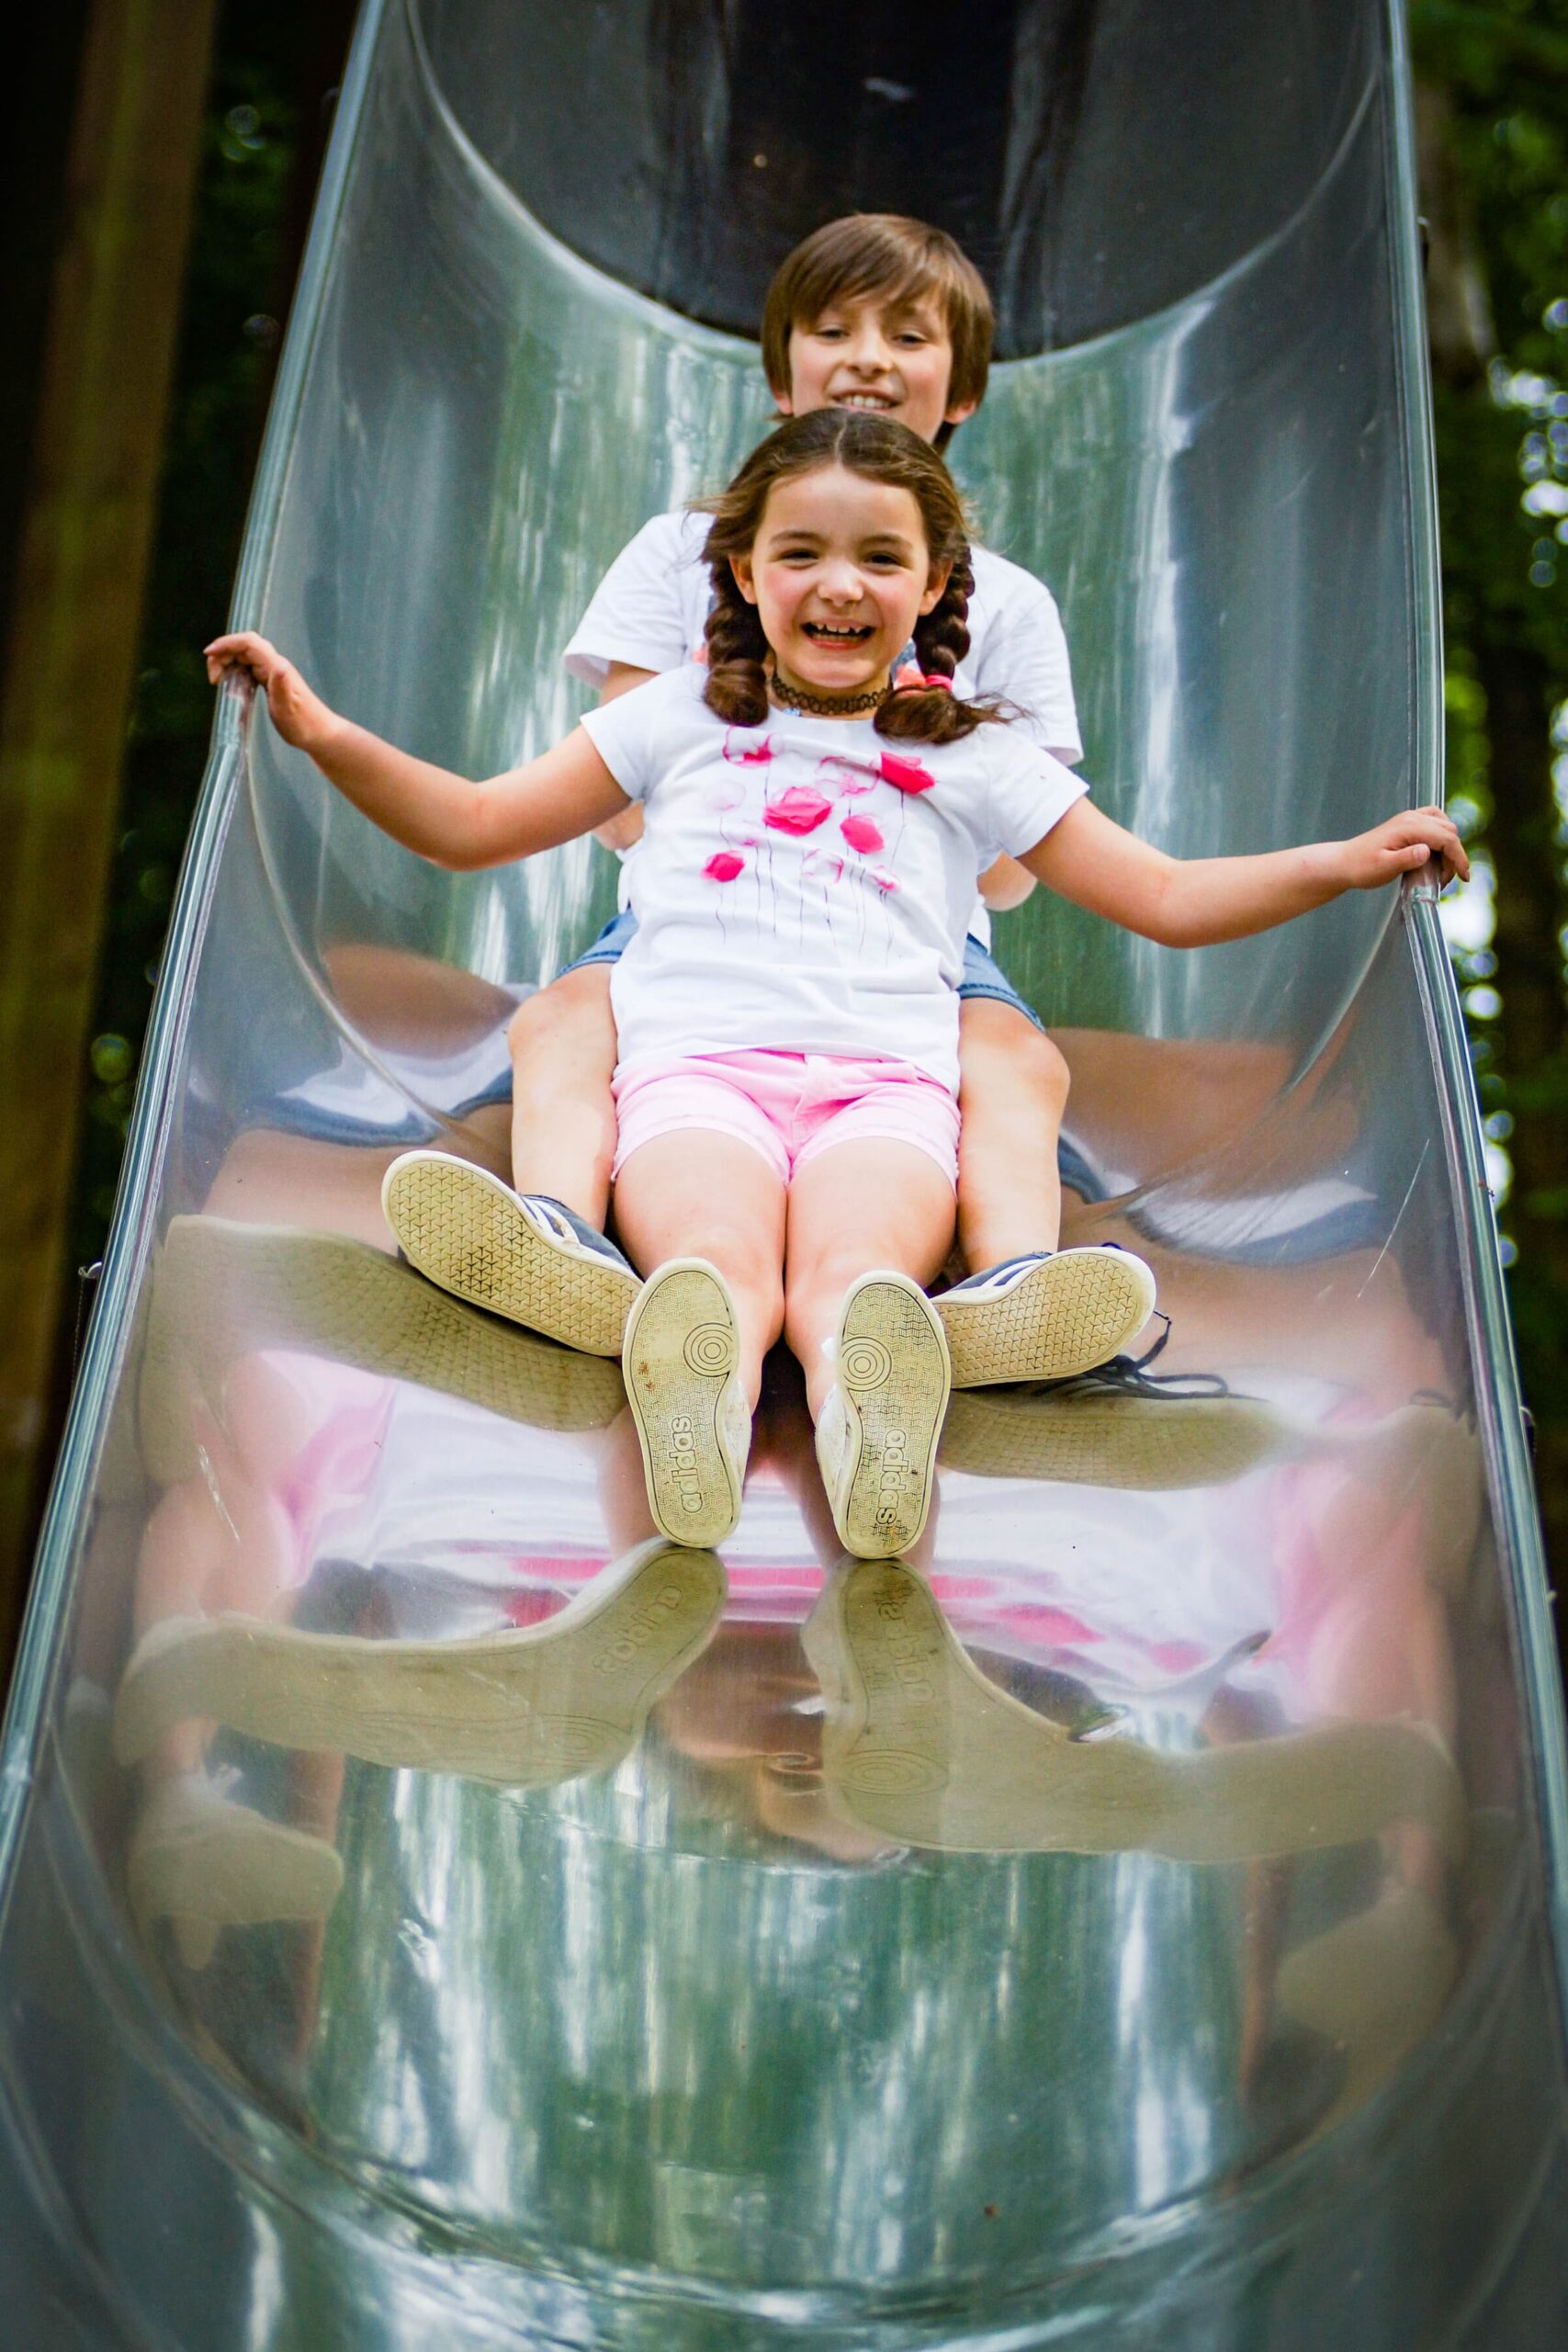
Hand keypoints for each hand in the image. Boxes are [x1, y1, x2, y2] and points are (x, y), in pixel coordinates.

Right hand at [203, 631, 336, 753]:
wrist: (319, 734)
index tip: (208, 654)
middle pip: (243, 647)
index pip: (249, 643)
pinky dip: (235, 672)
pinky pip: (248, 668)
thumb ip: (282, 687)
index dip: (227, 643)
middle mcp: (275, 665)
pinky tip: (230, 686)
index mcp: (277, 667)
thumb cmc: (304, 725)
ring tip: (217, 682)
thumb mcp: (289, 708)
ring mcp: (273, 673)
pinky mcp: (271, 682)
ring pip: (244, 657)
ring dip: (227, 663)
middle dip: (223, 655)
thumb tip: (279, 666)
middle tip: (213, 678)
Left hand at [1339, 806, 1468, 891]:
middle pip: (1449, 831)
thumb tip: (1426, 851)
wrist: (1343, 863)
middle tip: (1442, 881)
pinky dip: (1442, 836)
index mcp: (1409, 827)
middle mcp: (1412, 818)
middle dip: (1454, 856)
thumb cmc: (1361, 867)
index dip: (1459, 858)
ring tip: (1439, 871)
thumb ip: (1406, 859)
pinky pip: (1435, 822)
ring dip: (1449, 847)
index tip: (1464, 877)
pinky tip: (1437, 853)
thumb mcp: (1383, 867)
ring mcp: (1410, 818)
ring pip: (1445, 826)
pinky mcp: (1408, 824)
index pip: (1446, 838)